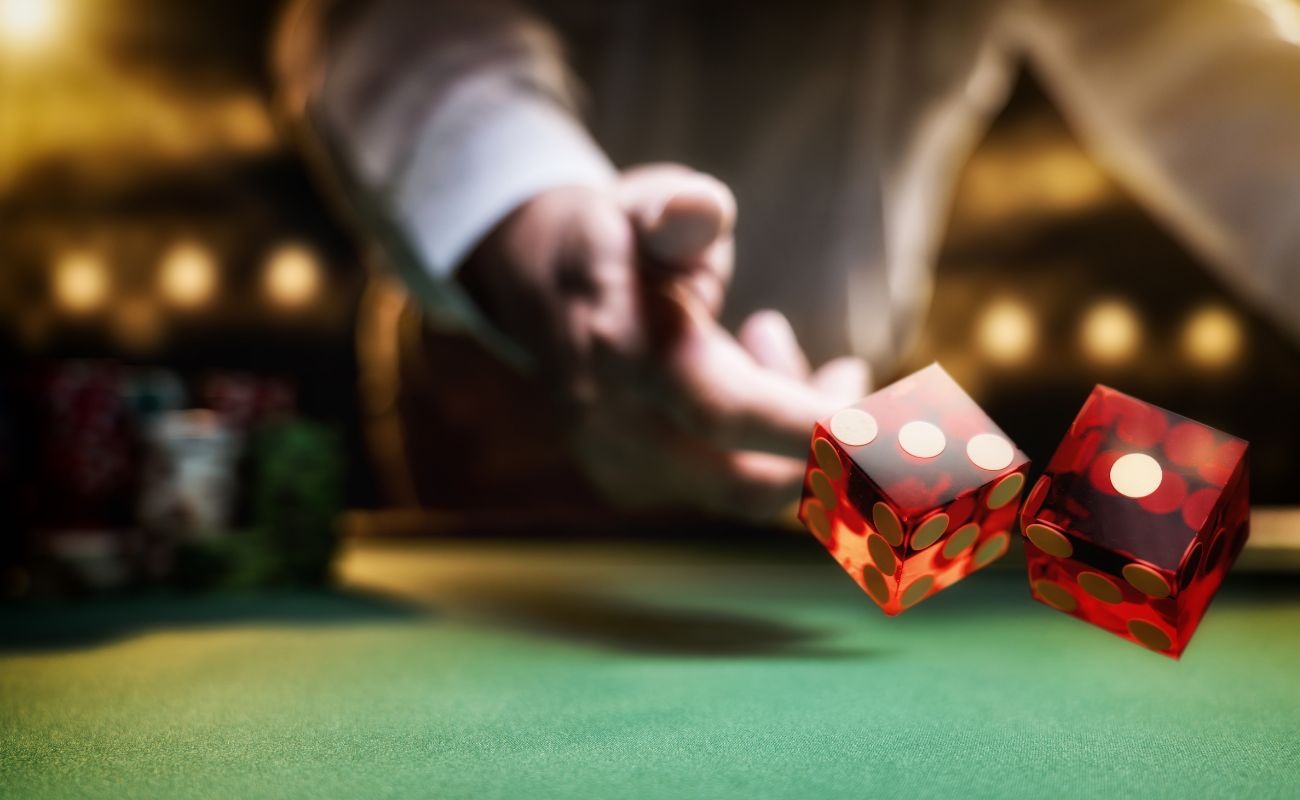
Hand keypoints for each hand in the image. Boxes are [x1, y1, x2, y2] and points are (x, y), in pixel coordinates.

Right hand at [459, 164, 869, 519]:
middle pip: (748, 483)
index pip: (728, 411)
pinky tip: (749, 376)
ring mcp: (618, 463)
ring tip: (772, 336)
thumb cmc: (613, 236)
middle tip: (851, 370)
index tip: (896, 426)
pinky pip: (724, 491)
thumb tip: (700, 210)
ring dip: (793, 435)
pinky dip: (764, 450)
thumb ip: (678, 212)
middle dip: (829, 445)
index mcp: (621, 350)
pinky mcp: (630, 482)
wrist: (533, 281)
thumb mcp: (640, 203)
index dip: (814, 426)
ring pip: (744, 492)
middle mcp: (614, 425)